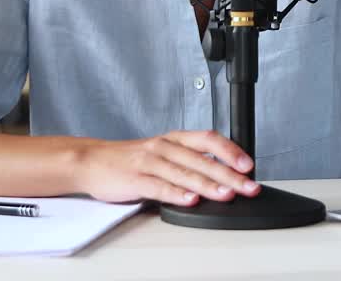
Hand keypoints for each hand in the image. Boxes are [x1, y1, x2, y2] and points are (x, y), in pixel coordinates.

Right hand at [71, 130, 261, 205]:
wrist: (92, 160)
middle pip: (201, 160)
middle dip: (229, 175)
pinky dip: (176, 194)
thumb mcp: (163, 152)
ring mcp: (149, 162)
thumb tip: (222, 176)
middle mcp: (164, 147)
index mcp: (174, 139)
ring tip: (226, 195)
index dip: (230, 151)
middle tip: (248, 187)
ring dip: (208, 185)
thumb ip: (189, 161)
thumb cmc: (130, 159)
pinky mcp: (135, 179)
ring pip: (184, 173)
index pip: (208, 139)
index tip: (248, 165)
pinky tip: (190, 200)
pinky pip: (159, 186)